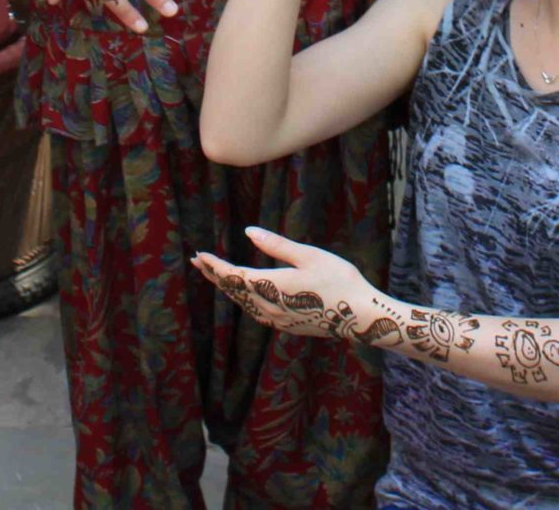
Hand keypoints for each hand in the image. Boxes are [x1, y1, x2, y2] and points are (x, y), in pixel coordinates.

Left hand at [192, 225, 400, 346]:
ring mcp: (277, 319)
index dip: (215, 266)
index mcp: (272, 286)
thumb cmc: (339, 280)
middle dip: (215, 275)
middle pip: (233, 291)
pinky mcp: (286, 325)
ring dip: (227, 287)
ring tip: (215, 275)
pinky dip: (242, 298)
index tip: (200, 255)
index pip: (234, 276)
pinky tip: (243, 294)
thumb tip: (248, 232)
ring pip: (243, 303)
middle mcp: (269, 307)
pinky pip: (255, 311)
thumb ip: (277, 245)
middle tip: (198, 261)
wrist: (360, 316)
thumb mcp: (309, 256)